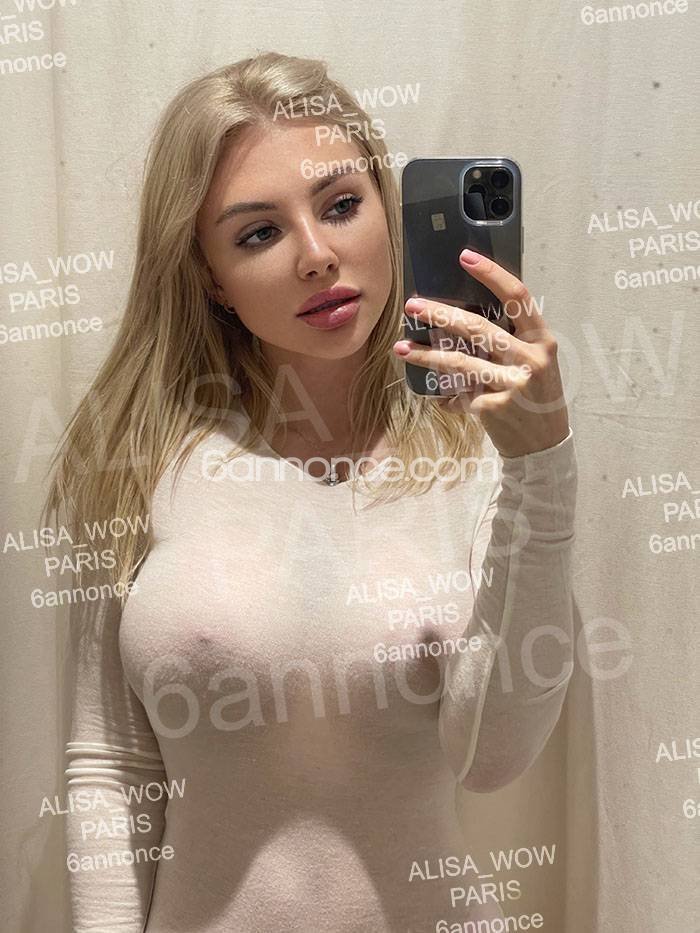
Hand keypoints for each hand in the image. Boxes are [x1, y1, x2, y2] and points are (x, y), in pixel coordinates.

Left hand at [392, 248, 569, 457]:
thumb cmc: (536, 397)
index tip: (465, 257)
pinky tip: (439, 398)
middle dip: (440, 314)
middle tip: (413, 305)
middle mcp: (530, 360)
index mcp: (542, 341)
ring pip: (459, 363)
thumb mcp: (534, 363)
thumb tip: (460, 317)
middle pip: (478, 328)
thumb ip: (509, 341)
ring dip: (426, 355)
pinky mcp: (494, 409)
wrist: (544, 445)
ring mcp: (512, 385)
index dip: (492, 275)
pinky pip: (459, 396)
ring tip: (401, 347)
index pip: (518, 297)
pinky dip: (446, 397)